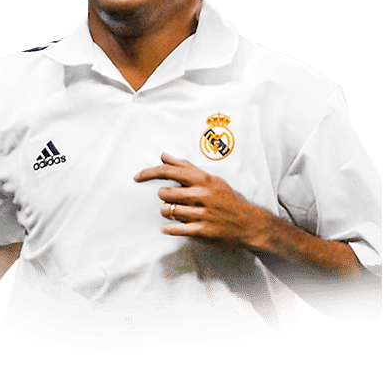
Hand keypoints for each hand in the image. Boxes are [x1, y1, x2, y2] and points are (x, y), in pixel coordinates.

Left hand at [134, 153, 273, 250]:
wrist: (249, 223)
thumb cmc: (227, 199)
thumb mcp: (210, 179)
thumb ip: (186, 167)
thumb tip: (164, 156)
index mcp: (203, 179)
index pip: (169, 171)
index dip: (149, 173)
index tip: (137, 177)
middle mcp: (202, 194)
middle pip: (165, 193)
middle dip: (164, 198)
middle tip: (173, 200)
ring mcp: (202, 213)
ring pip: (168, 210)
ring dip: (167, 212)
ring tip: (175, 212)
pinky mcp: (202, 231)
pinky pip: (175, 228)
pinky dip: (168, 228)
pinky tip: (168, 227)